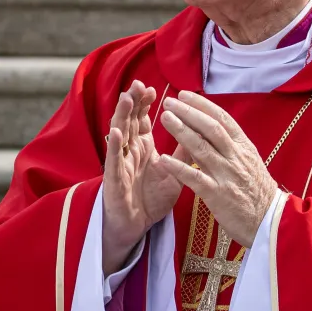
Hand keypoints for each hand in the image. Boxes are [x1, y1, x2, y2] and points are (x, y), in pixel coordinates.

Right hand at [102, 81, 183, 274]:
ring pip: (119, 135)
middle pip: (129, 121)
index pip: (142, 119)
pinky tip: (117, 132)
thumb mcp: (173, 172)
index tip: (153, 88)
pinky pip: (113, 161)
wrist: (137, 226)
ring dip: (122, 116)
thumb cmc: (151, 199)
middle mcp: (129, 151)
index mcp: (142, 147)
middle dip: (133, 102)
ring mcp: (119, 163)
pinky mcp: (114, 180)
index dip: (145, 103)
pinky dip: (115, 146)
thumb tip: (198, 132)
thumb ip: (183, 152)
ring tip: (126, 98)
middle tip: (138, 84)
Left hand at [156, 91, 278, 246]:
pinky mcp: (218, 195)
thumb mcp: (249, 161)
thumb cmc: (256, 191)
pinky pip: (195, 178)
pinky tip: (163, 159)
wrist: (271, 221)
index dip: (202, 105)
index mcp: (243, 147)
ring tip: (165, 119)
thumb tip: (209, 126)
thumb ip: (230, 145)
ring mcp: (227, 175)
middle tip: (169, 103)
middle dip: (188, 113)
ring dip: (181, 131)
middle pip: (210, 128)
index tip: (184, 95)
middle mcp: (235, 157)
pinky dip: (178, 168)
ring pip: (201, 148)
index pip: (222, 119)